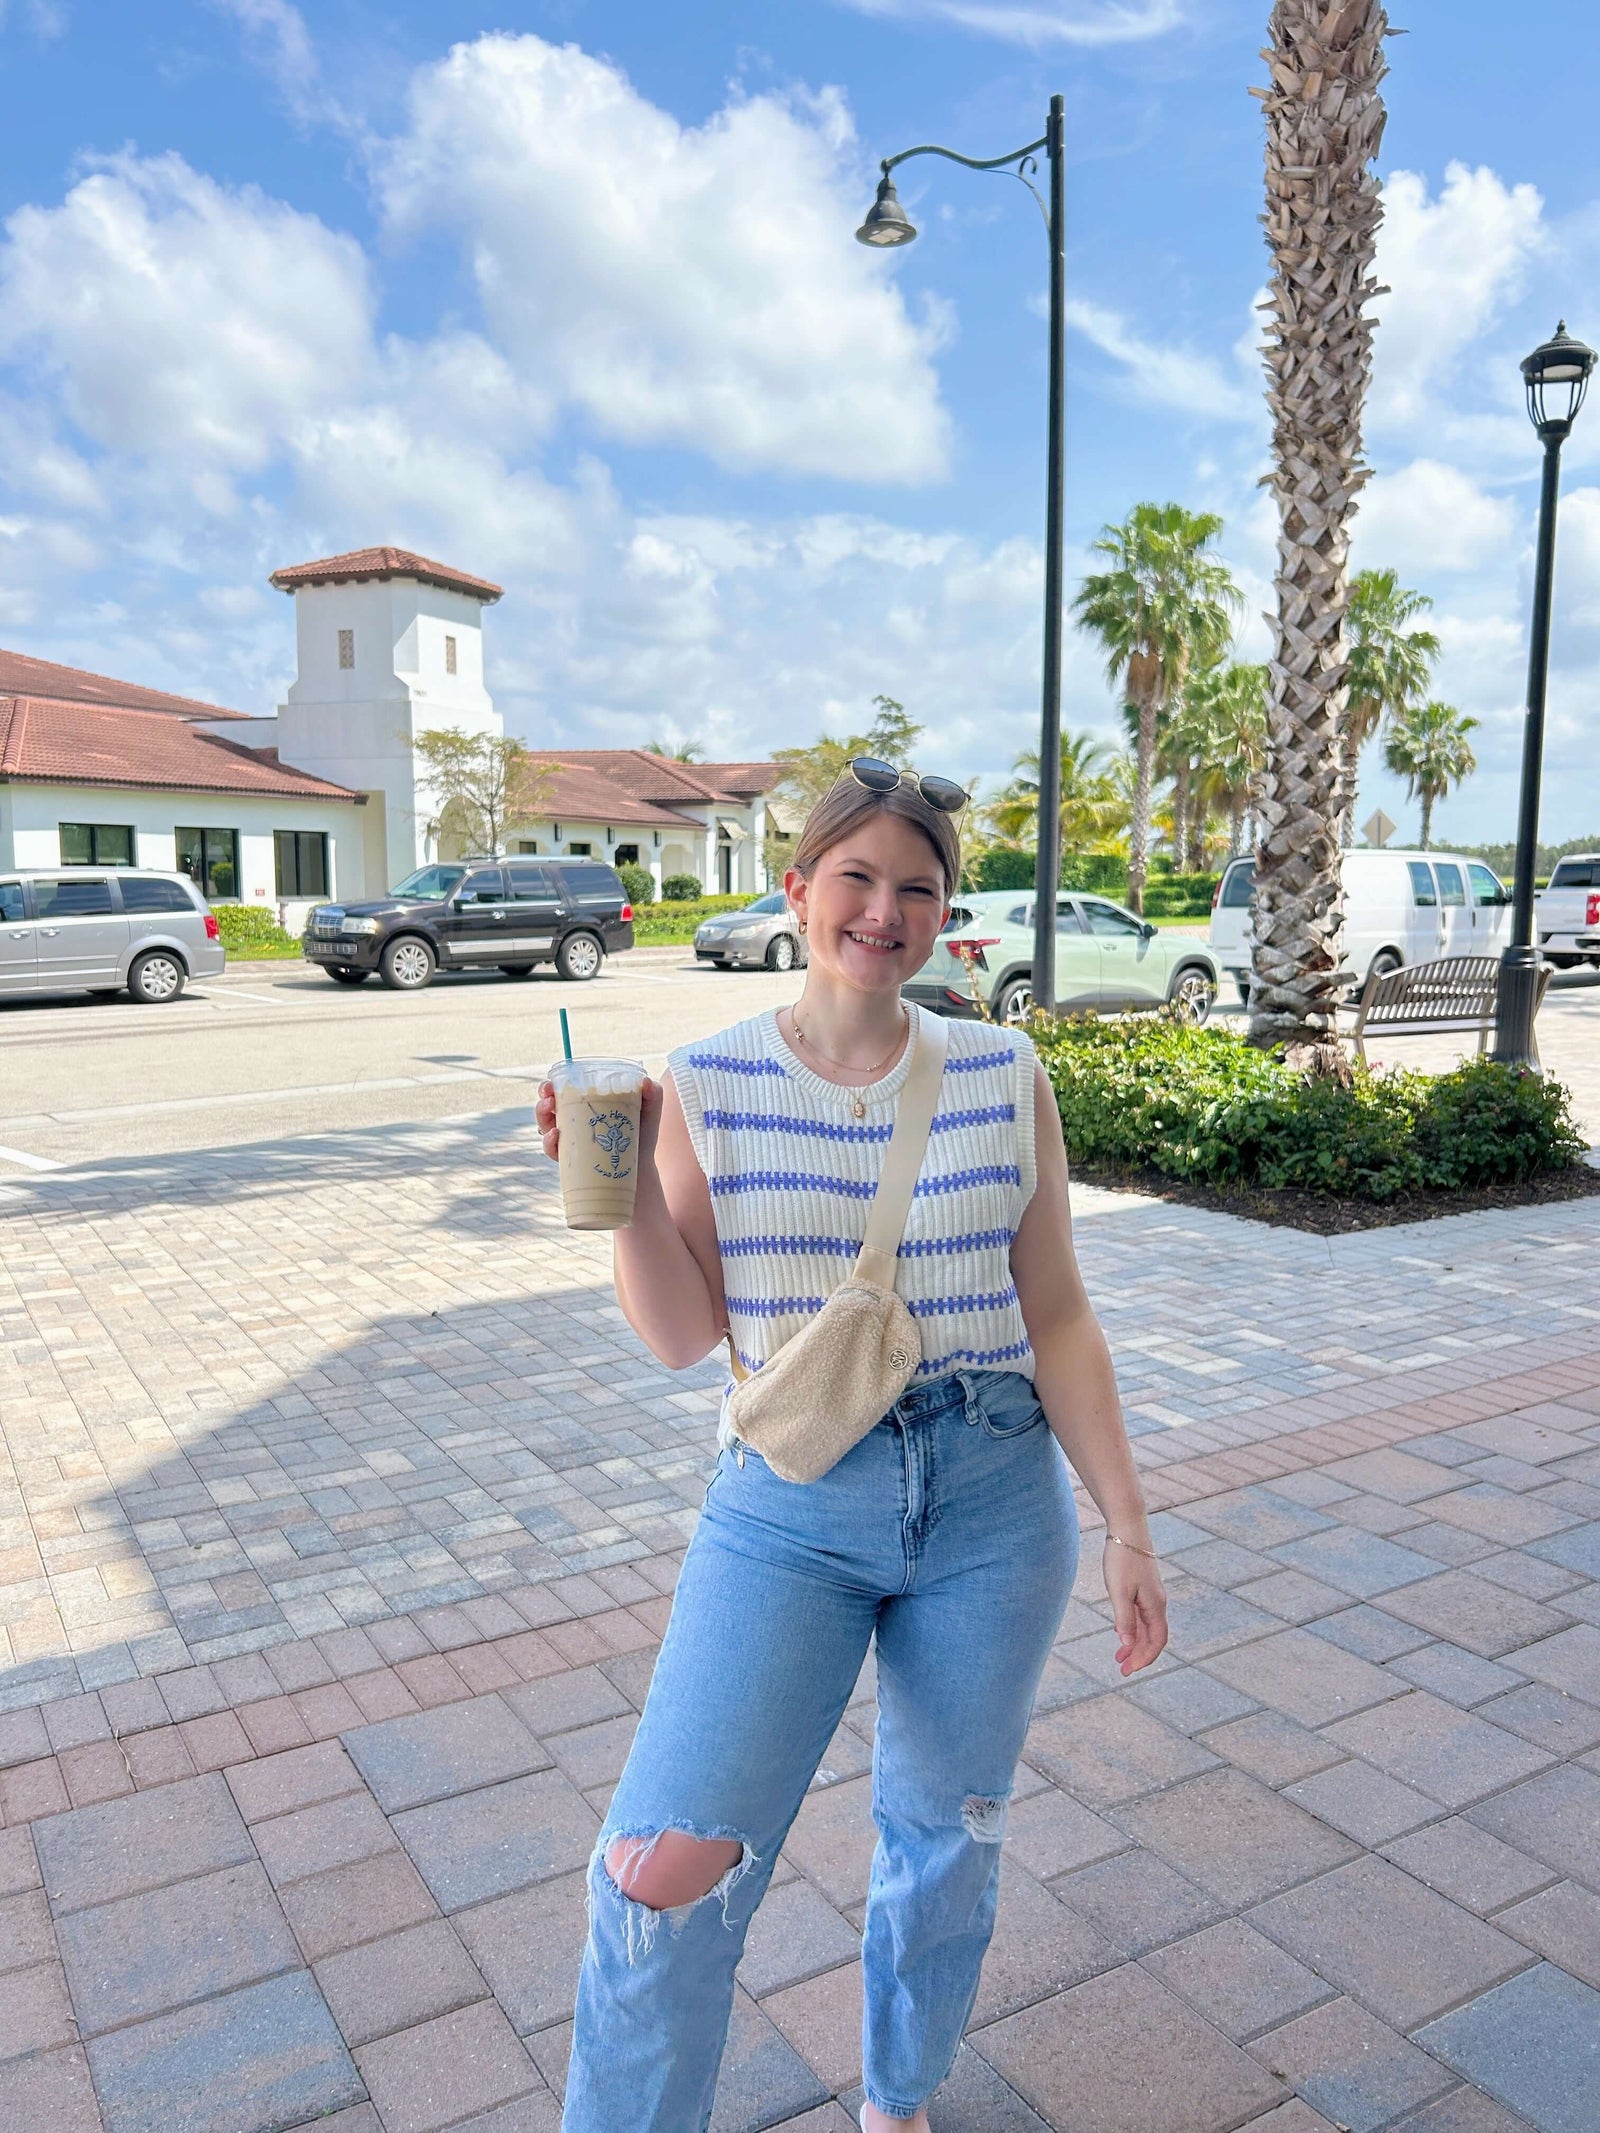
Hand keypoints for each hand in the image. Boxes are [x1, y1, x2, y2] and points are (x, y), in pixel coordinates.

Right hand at [536, 1077, 664, 1166]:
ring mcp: (570, 1141)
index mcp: (586, 1105)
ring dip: (542, 1117)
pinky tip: (556, 1135)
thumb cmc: (641, 1137)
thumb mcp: (649, 1113)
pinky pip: (553, 1150)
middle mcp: (573, 1121)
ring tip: (550, 1113)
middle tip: (549, 1097)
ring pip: (545, 1126)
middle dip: (543, 1098)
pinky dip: (549, 1142)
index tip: (552, 1082)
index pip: (563, 1090)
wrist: (640, 1172)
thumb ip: (652, 1095)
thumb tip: (646, 1082)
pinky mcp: (570, 1160)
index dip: (552, 1084)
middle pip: (548, 1105)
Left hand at [1103, 1540, 1167, 1675]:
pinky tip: (1121, 1633)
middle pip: (1153, 1637)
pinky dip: (1133, 1629)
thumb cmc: (1123, 1559)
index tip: (1129, 1670)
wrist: (1127, 1529)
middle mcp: (1157, 1603)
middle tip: (1121, 1669)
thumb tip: (1127, 1644)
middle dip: (1139, 1655)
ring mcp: (1151, 1595)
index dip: (1145, 1658)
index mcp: (1155, 1606)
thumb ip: (1124, 1619)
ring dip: (1135, 1644)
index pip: (1156, 1641)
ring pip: (1146, 1627)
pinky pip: (1141, 1616)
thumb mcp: (1120, 1592)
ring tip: (1119, 1657)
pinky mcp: (1143, 1588)